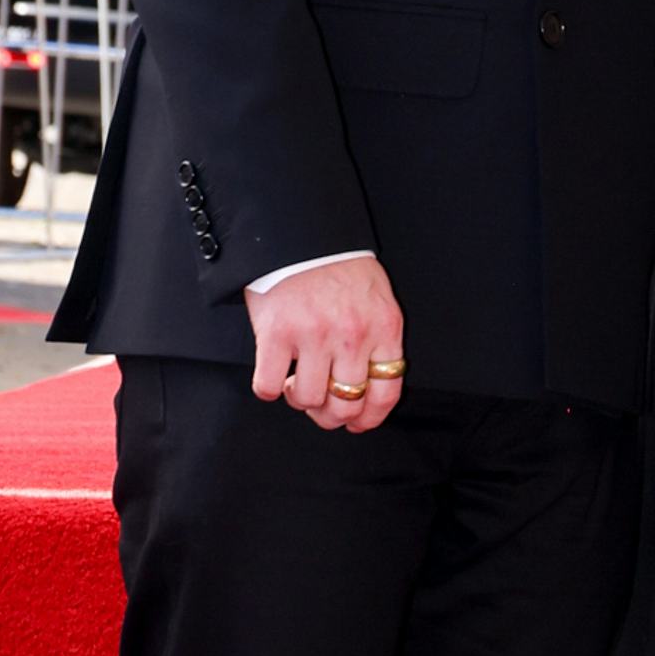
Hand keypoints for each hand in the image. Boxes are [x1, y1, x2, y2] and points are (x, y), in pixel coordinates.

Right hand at [247, 254, 407, 430]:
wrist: (301, 231)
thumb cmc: (338, 265)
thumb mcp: (376, 298)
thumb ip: (377, 338)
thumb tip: (367, 386)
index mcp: (383, 328)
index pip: (386, 392)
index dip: (370, 418)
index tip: (357, 424)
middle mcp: (352, 335)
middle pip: (346, 403)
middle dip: (330, 415)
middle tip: (319, 406)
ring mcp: (314, 335)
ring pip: (309, 399)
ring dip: (299, 399)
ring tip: (294, 383)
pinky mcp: (277, 333)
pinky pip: (269, 386)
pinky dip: (268, 389)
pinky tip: (272, 378)